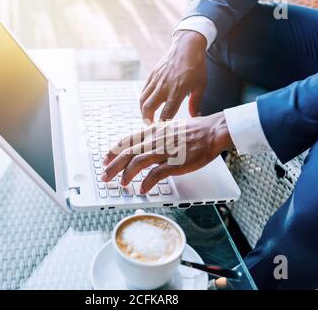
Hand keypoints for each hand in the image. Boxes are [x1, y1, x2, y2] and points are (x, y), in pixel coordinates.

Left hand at [101, 113, 232, 192]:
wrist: (213, 131)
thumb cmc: (194, 131)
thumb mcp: (168, 128)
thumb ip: (154, 137)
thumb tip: (142, 146)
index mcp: (153, 131)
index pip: (127, 140)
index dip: (113, 151)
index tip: (105, 159)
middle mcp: (156, 140)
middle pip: (128, 152)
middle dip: (113, 166)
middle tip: (104, 176)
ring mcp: (165, 150)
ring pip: (138, 162)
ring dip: (127, 174)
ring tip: (121, 184)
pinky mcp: (176, 162)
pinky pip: (157, 173)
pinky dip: (148, 182)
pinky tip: (142, 189)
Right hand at [140, 30, 206, 123]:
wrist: (187, 45)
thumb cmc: (197, 65)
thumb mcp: (201, 85)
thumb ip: (196, 103)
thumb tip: (195, 117)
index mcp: (177, 91)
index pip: (166, 114)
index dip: (163, 125)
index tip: (163, 132)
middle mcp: (164, 87)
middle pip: (148, 108)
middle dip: (147, 120)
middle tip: (151, 127)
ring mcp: (156, 80)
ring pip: (142, 100)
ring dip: (143, 111)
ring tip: (147, 118)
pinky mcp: (152, 75)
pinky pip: (144, 91)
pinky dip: (143, 100)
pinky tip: (147, 105)